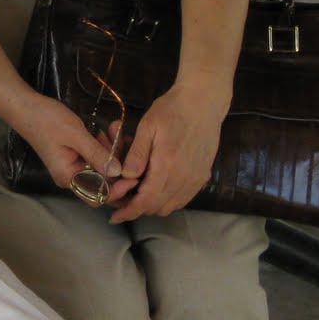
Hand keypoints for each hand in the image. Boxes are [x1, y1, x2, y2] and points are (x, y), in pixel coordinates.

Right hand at [7, 90, 126, 195]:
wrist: (25, 106)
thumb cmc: (47, 120)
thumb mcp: (76, 135)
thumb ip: (97, 154)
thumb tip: (119, 172)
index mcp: (68, 177)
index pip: (98, 196)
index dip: (118, 189)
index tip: (133, 174)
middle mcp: (71, 176)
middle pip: (103, 182)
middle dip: (118, 166)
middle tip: (127, 143)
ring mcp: (72, 165)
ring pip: (100, 167)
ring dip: (111, 152)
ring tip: (115, 131)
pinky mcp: (74, 154)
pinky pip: (94, 157)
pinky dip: (102, 146)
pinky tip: (106, 131)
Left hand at [107, 82, 225, 221]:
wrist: (203, 102)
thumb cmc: (172, 110)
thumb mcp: (147, 127)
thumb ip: (137, 154)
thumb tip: (125, 177)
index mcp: (167, 167)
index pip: (146, 202)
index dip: (129, 212)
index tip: (114, 217)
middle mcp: (184, 179)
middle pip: (157, 207)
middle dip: (138, 208)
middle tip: (122, 199)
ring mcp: (195, 179)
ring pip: (171, 206)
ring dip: (153, 205)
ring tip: (137, 193)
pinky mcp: (203, 176)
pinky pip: (183, 198)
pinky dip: (168, 200)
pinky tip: (157, 187)